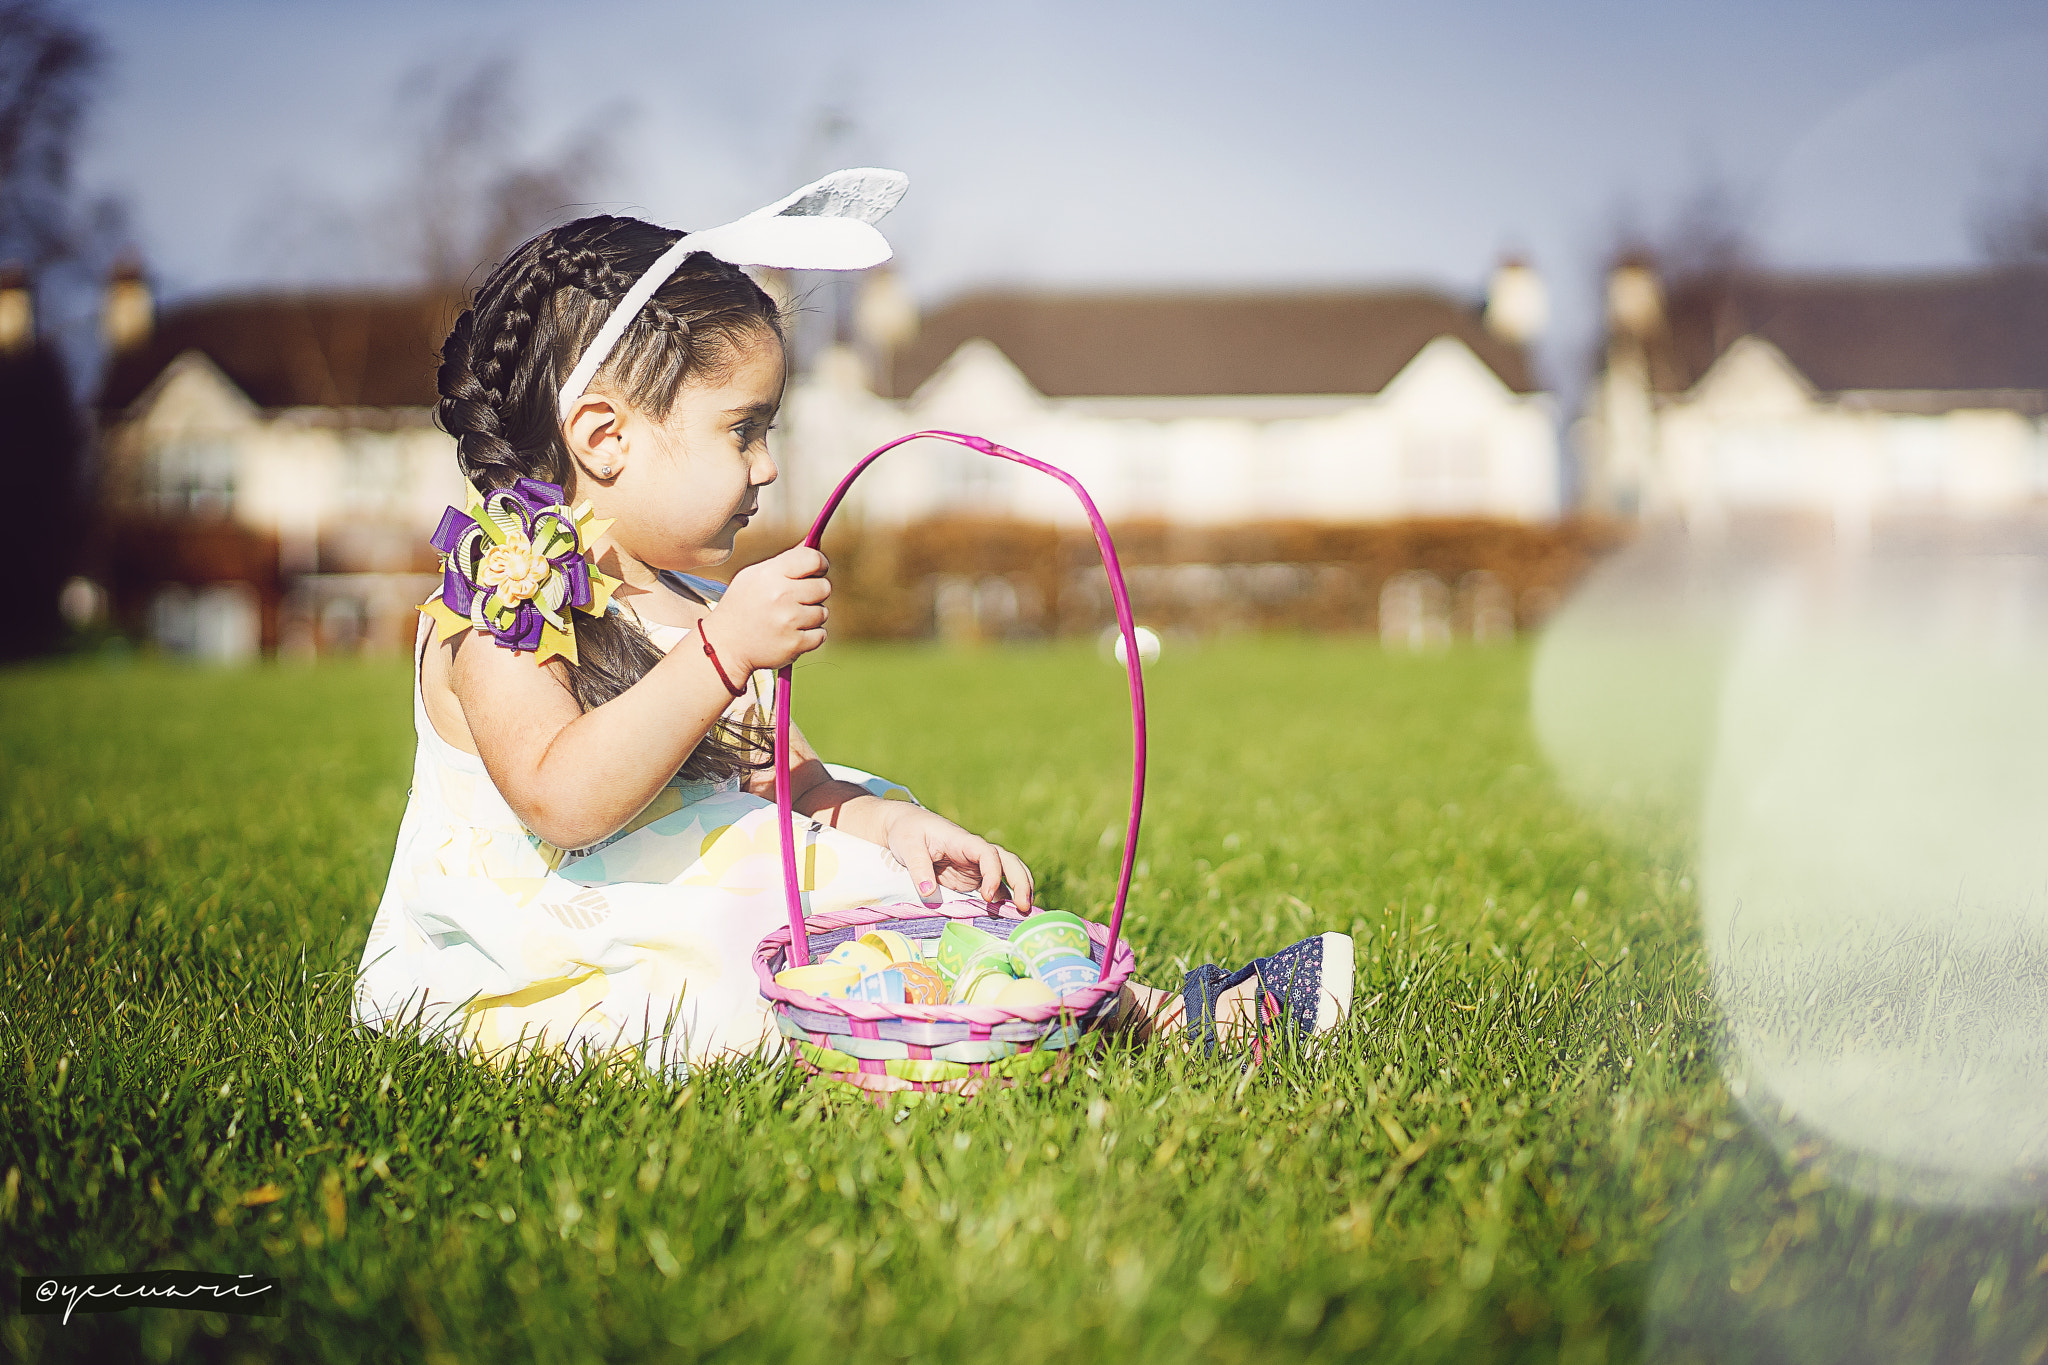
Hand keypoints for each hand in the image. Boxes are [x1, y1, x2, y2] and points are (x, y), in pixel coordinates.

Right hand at [711, 547, 829, 671]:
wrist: (725, 646)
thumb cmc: (743, 606)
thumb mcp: (754, 576)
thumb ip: (786, 560)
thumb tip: (813, 541)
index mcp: (770, 573)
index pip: (814, 559)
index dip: (821, 564)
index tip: (818, 571)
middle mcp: (780, 595)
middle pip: (824, 587)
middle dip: (815, 593)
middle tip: (797, 599)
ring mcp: (788, 621)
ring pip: (823, 612)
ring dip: (811, 617)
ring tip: (788, 619)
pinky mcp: (794, 644)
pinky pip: (820, 635)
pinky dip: (810, 636)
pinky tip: (790, 634)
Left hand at [883, 807, 1035, 912]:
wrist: (907, 827)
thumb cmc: (908, 832)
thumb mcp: (908, 846)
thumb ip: (919, 868)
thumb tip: (929, 893)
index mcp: (963, 841)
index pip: (988, 854)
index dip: (993, 873)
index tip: (988, 896)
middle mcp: (975, 853)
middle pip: (1008, 861)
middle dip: (1021, 881)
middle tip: (1024, 906)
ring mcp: (976, 866)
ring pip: (1007, 873)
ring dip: (1020, 889)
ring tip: (1025, 912)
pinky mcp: (972, 878)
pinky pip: (995, 888)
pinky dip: (1006, 900)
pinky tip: (1010, 916)